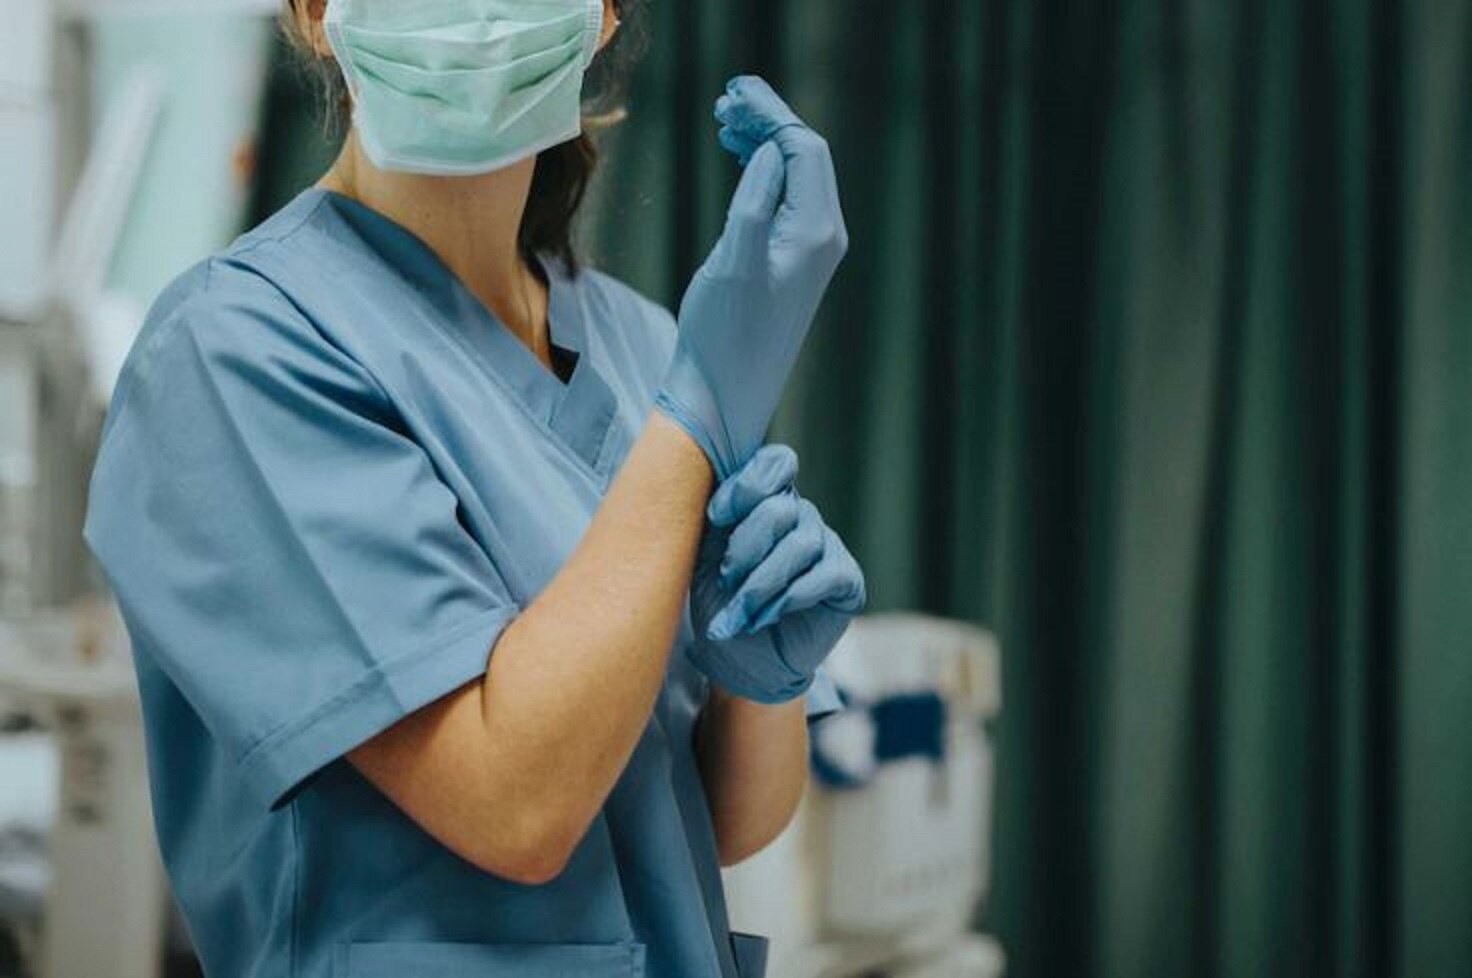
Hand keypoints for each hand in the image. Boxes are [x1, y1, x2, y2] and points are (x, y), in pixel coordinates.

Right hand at [655, 76, 848, 478]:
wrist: (723, 396)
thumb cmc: (722, 336)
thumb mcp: (733, 261)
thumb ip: (755, 200)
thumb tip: (770, 151)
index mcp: (815, 232)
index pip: (804, 148)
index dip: (771, 113)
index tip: (732, 93)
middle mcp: (824, 238)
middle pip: (806, 155)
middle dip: (768, 122)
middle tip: (723, 103)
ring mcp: (812, 252)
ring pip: (797, 176)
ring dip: (764, 143)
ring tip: (724, 124)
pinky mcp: (794, 265)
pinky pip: (787, 200)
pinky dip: (764, 172)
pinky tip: (739, 162)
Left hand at [687, 445, 865, 703]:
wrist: (739, 660)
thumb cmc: (719, 602)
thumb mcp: (705, 556)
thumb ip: (715, 519)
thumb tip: (708, 487)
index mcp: (767, 500)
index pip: (774, 463)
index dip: (746, 486)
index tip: (715, 517)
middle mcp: (801, 516)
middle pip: (780, 508)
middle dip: (745, 547)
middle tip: (726, 581)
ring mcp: (826, 545)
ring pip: (800, 544)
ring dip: (760, 583)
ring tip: (739, 613)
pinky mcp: (846, 580)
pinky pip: (824, 574)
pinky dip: (787, 598)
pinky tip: (765, 617)